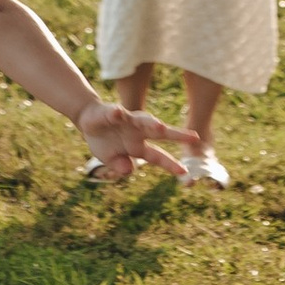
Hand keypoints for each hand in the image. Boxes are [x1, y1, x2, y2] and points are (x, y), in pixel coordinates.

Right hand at [74, 98, 189, 178]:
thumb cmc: (104, 141)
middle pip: (160, 133)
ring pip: (143, 120)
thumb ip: (120, 166)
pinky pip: (115, 113)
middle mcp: (138, 132)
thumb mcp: (109, 159)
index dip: (170, 164)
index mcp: (138, 147)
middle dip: (177, 135)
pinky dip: (116, 113)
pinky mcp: (112, 112)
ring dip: (151, 122)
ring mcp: (128, 120)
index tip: (185, 172)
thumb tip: (129, 170)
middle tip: (195, 137)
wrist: (89, 120)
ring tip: (159, 126)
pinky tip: (118, 113)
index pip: (158, 157)